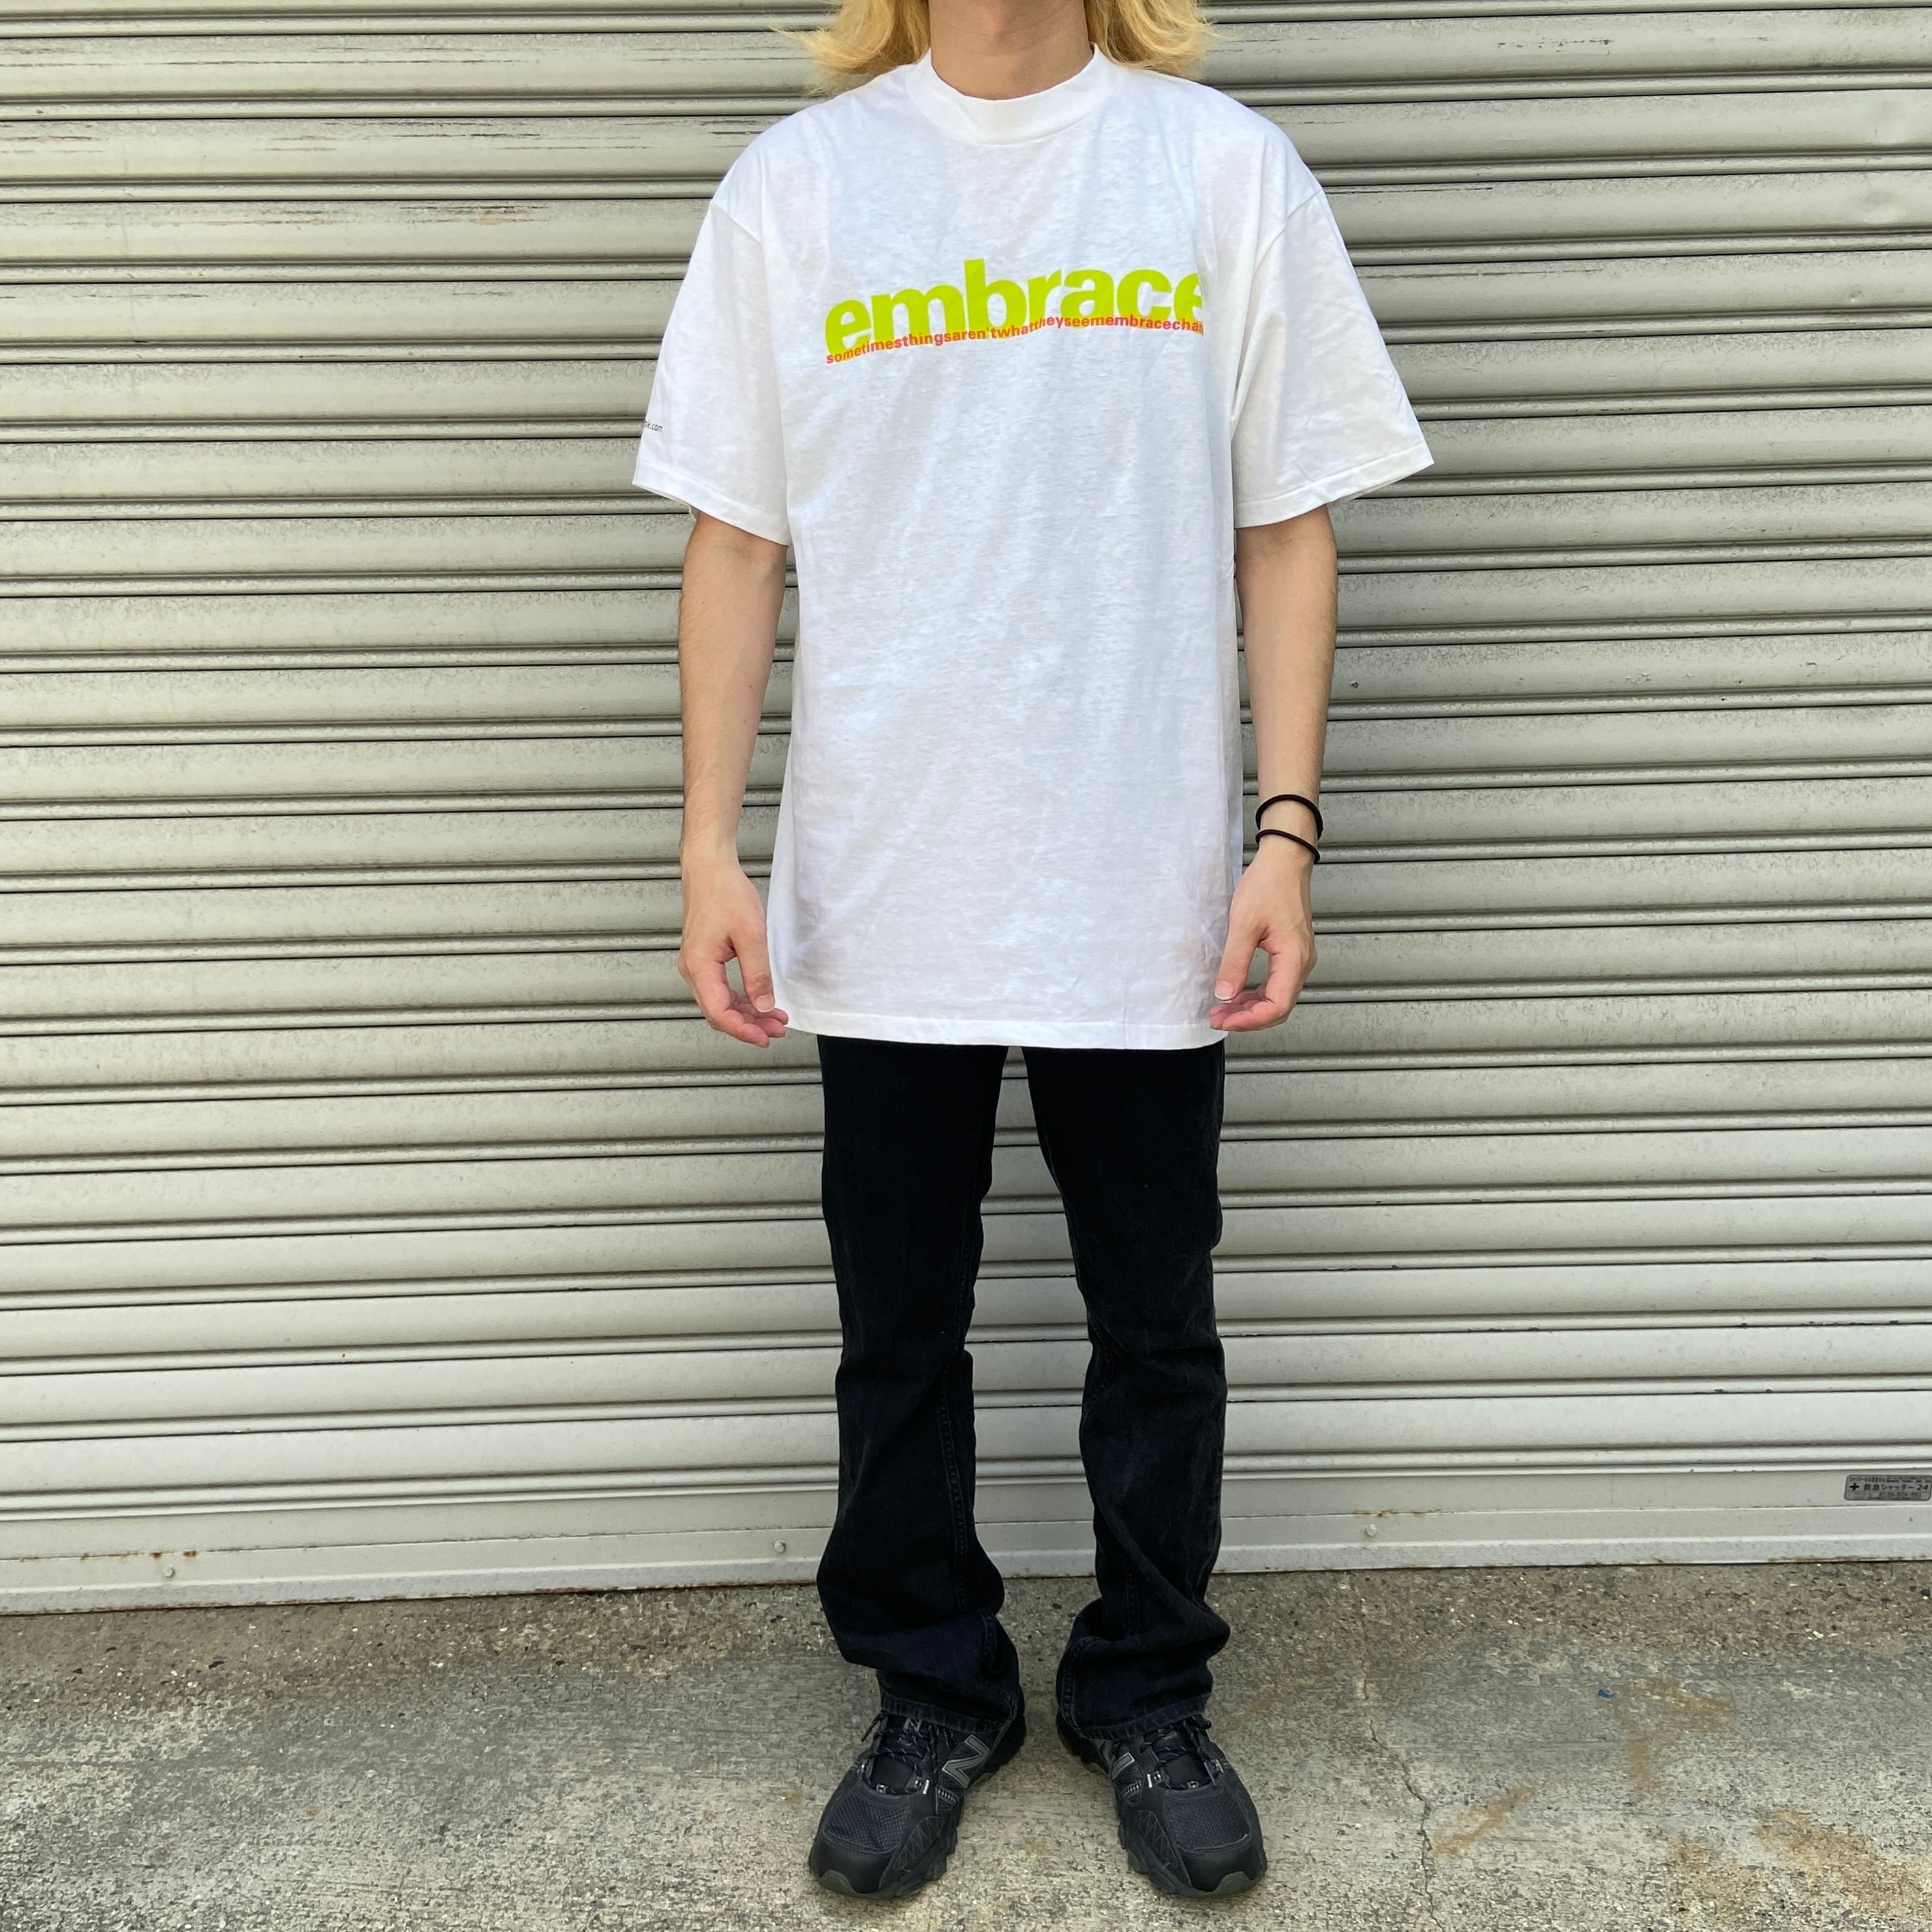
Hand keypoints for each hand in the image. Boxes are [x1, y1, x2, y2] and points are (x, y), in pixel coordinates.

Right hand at [678, 858, 788, 1047]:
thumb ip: (757, 974)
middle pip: (718, 1012)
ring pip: (720, 1002)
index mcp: (699, 967)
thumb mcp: (751, 935)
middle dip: (749, 1025)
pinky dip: (740, 998)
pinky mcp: (703, 958)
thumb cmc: (725, 893)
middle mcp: (692, 970)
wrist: (710, 868)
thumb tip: (763, 1005)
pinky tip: (759, 1000)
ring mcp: (696, 965)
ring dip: (746, 1013)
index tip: (765, 1038)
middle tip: (777, 1029)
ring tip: (774, 1018)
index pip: (719, 1013)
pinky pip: (720, 988)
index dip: (743, 1030)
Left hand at [1209, 838, 1316, 1031]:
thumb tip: (1225, 994)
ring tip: (1223, 1009)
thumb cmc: (1269, 885)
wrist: (1284, 861)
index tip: (1224, 1019)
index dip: (1250, 1020)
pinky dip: (1257, 993)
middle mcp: (1302, 962)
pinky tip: (1238, 993)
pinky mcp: (1292, 952)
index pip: (1277, 1006)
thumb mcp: (1244, 924)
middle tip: (1218, 1018)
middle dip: (1248, 1018)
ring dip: (1251, 1008)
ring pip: (1278, 997)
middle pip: (1279, 1007)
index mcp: (1294, 958)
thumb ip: (1234, 962)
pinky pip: (1277, 983)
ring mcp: (1299, 958)